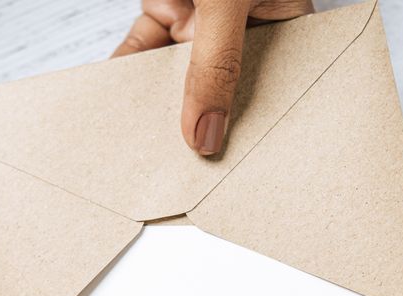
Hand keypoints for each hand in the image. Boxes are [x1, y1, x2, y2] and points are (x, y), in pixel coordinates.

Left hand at [113, 0, 313, 154]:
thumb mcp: (229, 3)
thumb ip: (216, 64)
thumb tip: (205, 134)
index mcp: (285, 25)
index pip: (272, 94)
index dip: (250, 133)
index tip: (227, 170)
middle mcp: (245, 28)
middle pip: (221, 93)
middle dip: (200, 128)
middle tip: (180, 172)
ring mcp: (205, 20)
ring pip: (180, 77)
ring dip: (160, 105)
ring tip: (144, 145)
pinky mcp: (169, 8)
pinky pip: (146, 48)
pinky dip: (130, 70)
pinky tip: (118, 99)